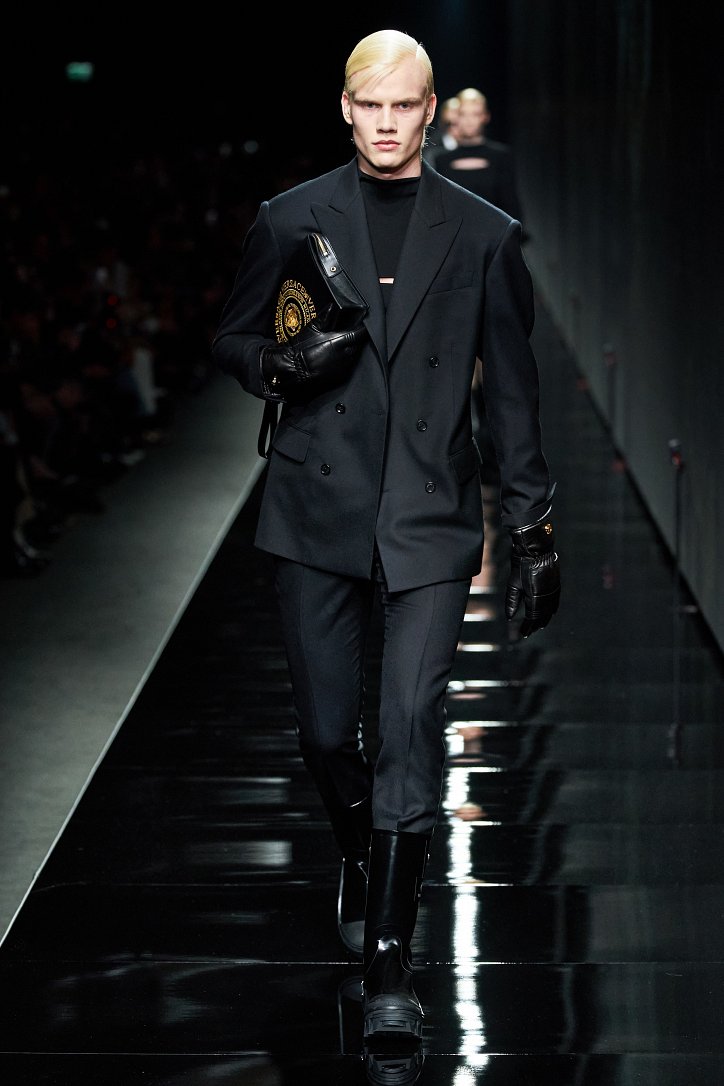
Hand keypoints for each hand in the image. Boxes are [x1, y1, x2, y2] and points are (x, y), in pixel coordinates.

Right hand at [260, 319, 367, 400]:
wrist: (294, 370)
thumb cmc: (301, 349)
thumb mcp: (312, 329)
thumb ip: (325, 317)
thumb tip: (331, 307)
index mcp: (340, 341)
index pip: (360, 333)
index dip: (362, 329)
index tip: (361, 325)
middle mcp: (345, 354)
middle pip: (358, 345)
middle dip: (355, 340)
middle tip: (348, 335)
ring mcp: (344, 367)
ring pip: (354, 356)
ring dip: (351, 351)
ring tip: (340, 347)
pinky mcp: (340, 377)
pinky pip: (348, 367)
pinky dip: (345, 362)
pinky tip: (336, 359)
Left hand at [505, 512, 559, 637]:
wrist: (537, 550)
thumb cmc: (523, 565)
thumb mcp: (513, 584)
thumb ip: (512, 602)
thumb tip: (509, 617)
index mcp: (535, 597)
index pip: (532, 617)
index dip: (527, 626)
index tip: (522, 633)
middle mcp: (547, 596)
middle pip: (542, 616)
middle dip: (535, 625)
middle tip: (529, 631)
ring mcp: (554, 590)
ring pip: (550, 610)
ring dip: (544, 619)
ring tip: (539, 626)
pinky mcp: (556, 585)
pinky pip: (555, 602)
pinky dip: (552, 609)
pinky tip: (550, 612)